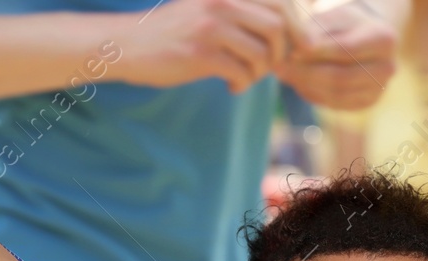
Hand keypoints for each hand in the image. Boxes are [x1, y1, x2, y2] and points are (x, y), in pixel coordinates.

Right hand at [125, 0, 292, 93]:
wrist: (129, 44)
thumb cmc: (176, 31)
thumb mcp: (210, 10)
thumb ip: (243, 12)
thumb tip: (291, 31)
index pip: (282, 2)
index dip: (299, 28)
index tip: (298, 48)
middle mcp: (221, 1)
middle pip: (278, 29)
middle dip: (280, 54)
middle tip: (266, 67)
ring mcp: (211, 26)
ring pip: (262, 55)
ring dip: (259, 73)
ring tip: (243, 76)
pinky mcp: (201, 53)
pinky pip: (242, 73)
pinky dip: (242, 84)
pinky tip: (230, 85)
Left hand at [277, 0, 397, 109]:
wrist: (363, 33)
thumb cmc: (343, 18)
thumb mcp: (331, 14)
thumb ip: (316, 29)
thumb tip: (301, 49)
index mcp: (385, 38)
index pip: (345, 50)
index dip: (316, 52)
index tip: (291, 50)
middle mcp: (388, 67)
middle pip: (341, 76)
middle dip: (306, 73)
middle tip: (279, 66)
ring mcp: (379, 89)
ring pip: (336, 93)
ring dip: (305, 85)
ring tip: (282, 73)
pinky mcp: (366, 102)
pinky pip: (335, 104)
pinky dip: (312, 94)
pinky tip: (296, 82)